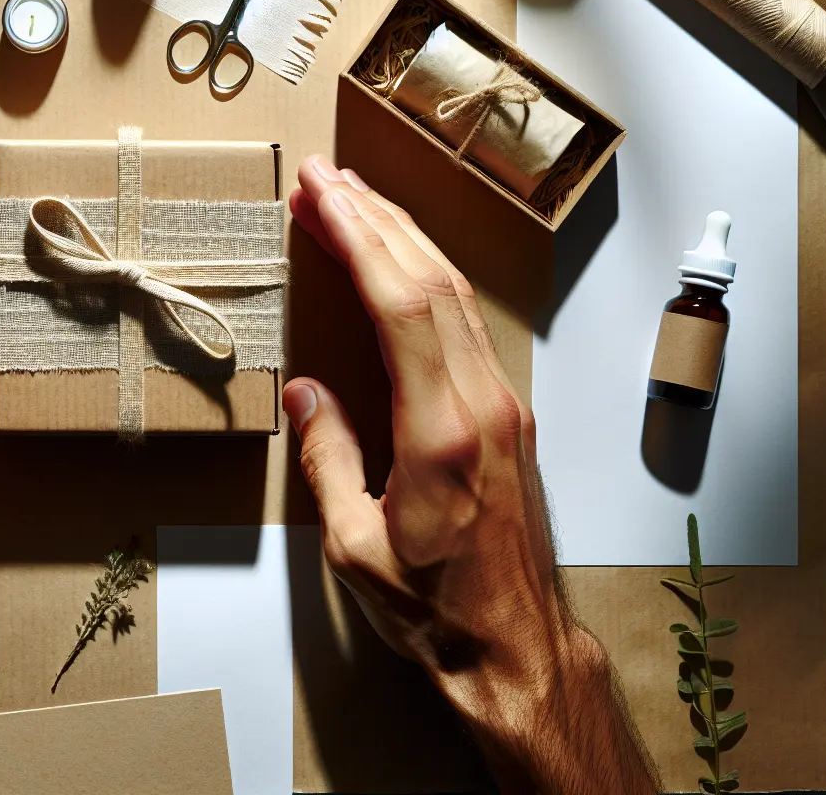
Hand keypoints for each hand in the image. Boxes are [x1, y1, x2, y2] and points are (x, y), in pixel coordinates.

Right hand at [287, 156, 654, 793]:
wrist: (518, 648)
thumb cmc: (439, 611)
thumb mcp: (356, 546)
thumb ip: (329, 459)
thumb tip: (307, 394)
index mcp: (444, 432)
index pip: (402, 304)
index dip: (359, 237)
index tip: (322, 193)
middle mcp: (484, 404)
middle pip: (431, 281)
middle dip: (375, 218)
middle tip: (326, 177)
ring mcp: (505, 405)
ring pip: (456, 295)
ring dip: (403, 240)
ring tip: (354, 202)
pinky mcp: (509, 416)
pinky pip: (467, 324)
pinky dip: (426, 279)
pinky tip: (400, 264)